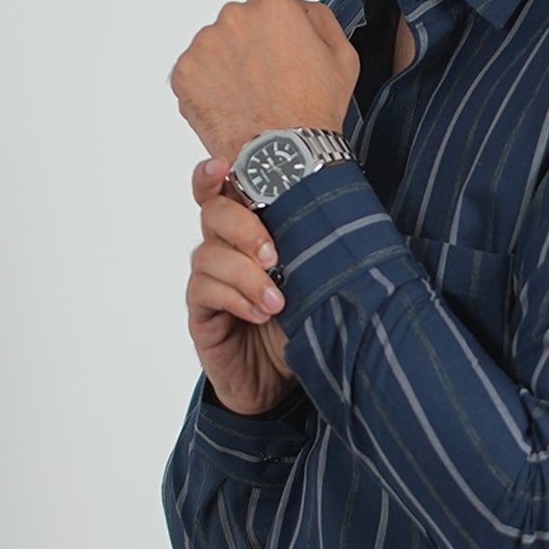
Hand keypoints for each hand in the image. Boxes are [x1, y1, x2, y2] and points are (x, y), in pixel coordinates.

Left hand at [170, 0, 359, 159]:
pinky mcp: (184, 72)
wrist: (283, 153)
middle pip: (238, 24)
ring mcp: (204, 44)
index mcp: (273, 6)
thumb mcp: (342, 54)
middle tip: (266, 81)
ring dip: (226, 66)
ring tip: (249, 97)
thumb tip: (300, 9)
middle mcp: (234, 17)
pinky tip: (231, 106)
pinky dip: (207, 88)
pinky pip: (194, 74)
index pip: (268, 6)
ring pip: (214, 48)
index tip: (280, 57)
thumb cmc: (313, 109)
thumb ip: (319, 17)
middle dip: (248, 47)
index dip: (277, 35)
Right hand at [186, 158, 296, 415]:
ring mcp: (210, 280)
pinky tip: (260, 313)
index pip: (224, 190)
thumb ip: (317, 244)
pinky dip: (235, 298)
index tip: (224, 165)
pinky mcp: (202, 313)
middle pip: (213, 213)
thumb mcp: (319, 279)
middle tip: (274, 254)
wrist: (287, 382)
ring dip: (246, 274)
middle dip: (243, 228)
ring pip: (209, 254)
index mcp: (252, 230)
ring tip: (278, 300)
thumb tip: (345, 208)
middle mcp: (226, 248)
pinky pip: (204, 291)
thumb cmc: (304, 322)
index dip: (214, 174)